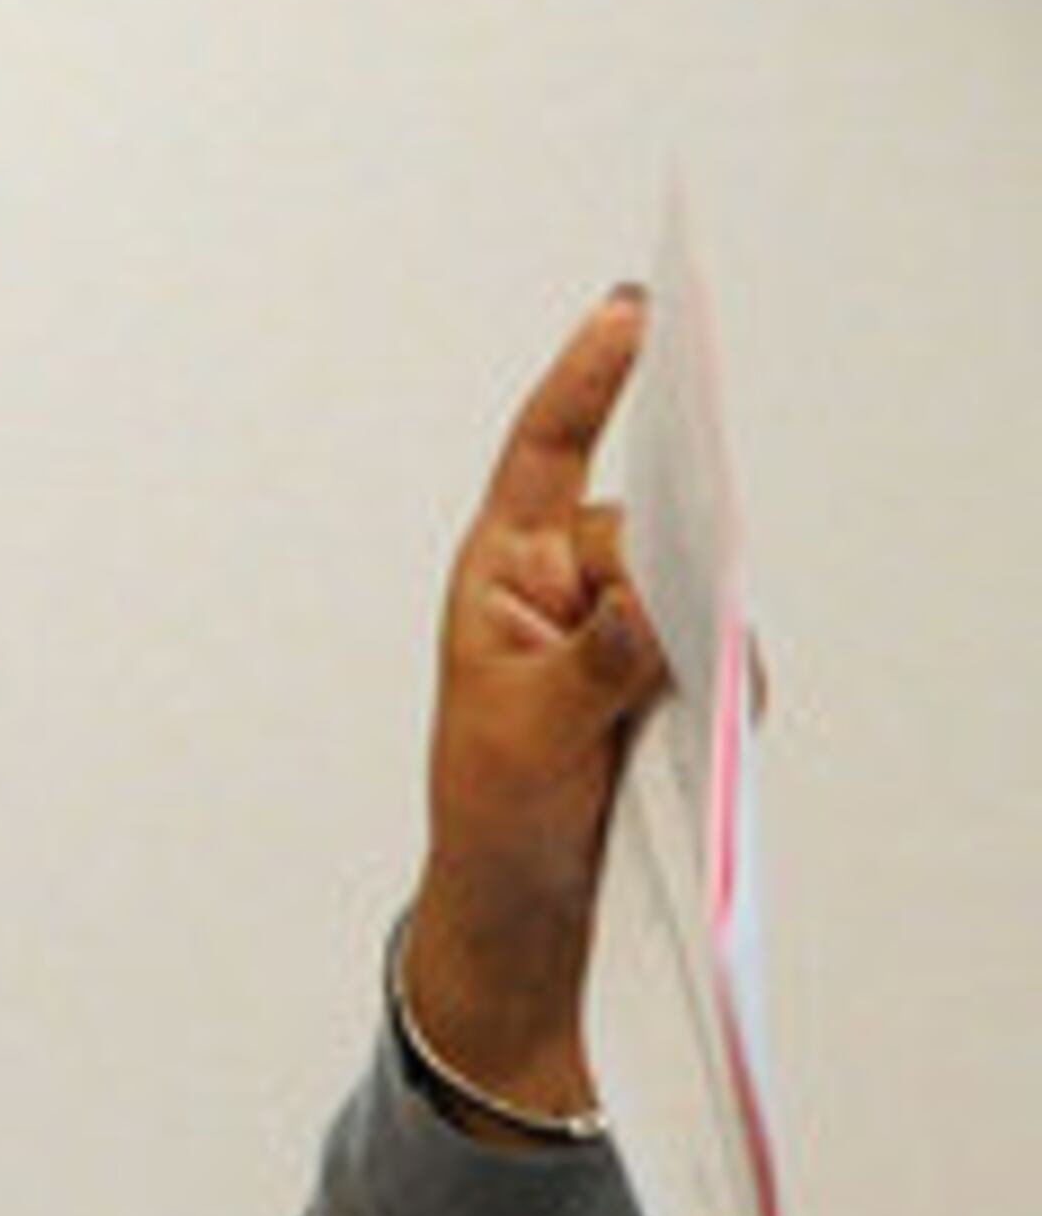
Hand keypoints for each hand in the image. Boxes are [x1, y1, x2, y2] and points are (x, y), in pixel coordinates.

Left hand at [401, 288, 671, 1116]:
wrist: (525, 905)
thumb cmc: (493, 813)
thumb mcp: (522, 738)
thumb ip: (592, 665)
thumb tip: (646, 607)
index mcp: (499, 577)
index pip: (542, 455)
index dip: (587, 380)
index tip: (630, 310)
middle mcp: (565, 584)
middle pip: (646, 528)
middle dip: (663, 582)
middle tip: (657, 657)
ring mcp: (624, 626)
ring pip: (696, 589)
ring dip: (697, 646)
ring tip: (667, 719)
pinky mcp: (669, 673)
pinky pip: (722, 648)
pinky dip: (723, 684)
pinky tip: (702, 730)